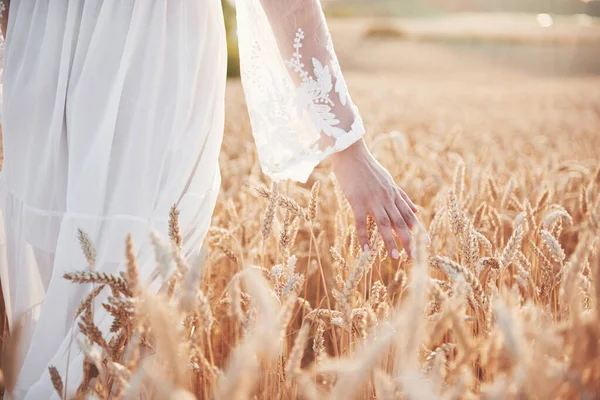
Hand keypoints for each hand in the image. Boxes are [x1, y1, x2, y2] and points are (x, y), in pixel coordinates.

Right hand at [331, 139, 427, 258]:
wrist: (351, 152)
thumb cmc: (366, 166)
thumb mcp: (388, 180)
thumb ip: (402, 196)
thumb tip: (417, 209)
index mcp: (393, 193)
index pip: (409, 214)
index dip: (418, 229)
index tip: (426, 243)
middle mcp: (386, 198)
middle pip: (400, 222)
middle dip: (408, 240)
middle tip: (415, 256)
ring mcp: (372, 200)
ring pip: (384, 224)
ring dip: (390, 241)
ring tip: (395, 257)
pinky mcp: (357, 201)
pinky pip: (362, 222)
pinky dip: (364, 237)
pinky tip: (366, 250)